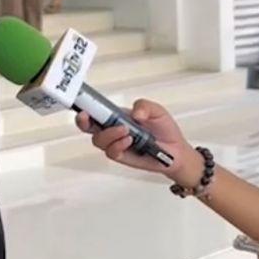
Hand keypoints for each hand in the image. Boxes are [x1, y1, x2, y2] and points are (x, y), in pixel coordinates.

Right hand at [76, 99, 200, 185]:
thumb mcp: (157, 111)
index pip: (95, 110)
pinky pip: (111, 152)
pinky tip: (129, 141)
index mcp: (116, 115)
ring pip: (98, 140)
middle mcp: (112, 129)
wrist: (176, 151)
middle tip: (85, 117)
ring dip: (108, 134)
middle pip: (88, 126)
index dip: (85, 106)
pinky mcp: (121, 156)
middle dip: (82, 121)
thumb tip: (135, 113)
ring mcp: (116, 143)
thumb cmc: (164, 130)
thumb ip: (145, 106)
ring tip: (126, 131)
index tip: (82, 102)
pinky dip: (118, 145)